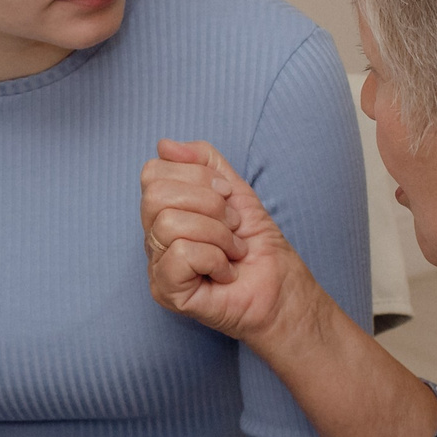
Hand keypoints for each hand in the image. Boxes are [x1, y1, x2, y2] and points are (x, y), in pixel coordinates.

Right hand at [141, 140, 312, 345]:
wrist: (282, 290)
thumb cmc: (258, 246)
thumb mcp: (234, 191)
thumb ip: (203, 162)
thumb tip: (164, 144)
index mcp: (164, 211)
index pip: (153, 172)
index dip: (195, 176)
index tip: (227, 196)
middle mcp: (153, 237)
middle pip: (155, 195)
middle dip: (208, 204)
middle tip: (232, 226)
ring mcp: (156, 266)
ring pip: (169, 223)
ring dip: (217, 234)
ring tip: (233, 251)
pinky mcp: (166, 291)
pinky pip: (179, 254)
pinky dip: (214, 259)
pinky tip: (225, 272)